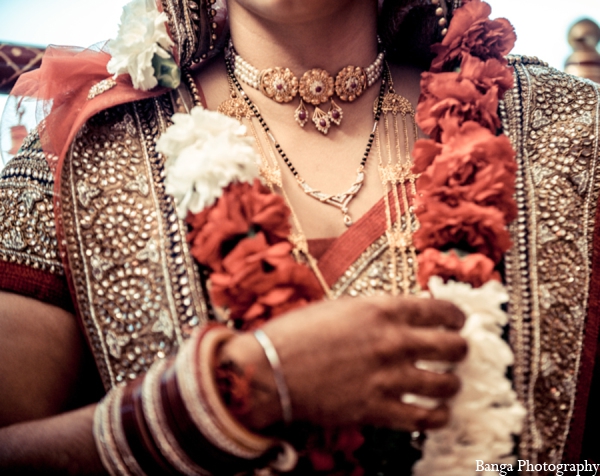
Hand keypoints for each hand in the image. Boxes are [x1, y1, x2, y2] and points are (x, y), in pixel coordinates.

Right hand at [219, 295, 466, 432]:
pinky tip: (437, 411)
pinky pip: (426, 417)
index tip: (457, 322)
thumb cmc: (296, 334)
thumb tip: (402, 317)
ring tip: (446, 383)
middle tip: (455, 352)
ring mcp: (389, 377)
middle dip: (459, 349)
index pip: (441, 310)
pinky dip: (438, 415)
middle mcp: (393, 341)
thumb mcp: (340, 308)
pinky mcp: (378, 409)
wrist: (269, 370)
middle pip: (453, 347)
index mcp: (383, 310)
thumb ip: (376, 312)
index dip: (456, 317)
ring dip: (451, 383)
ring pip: (447, 383)